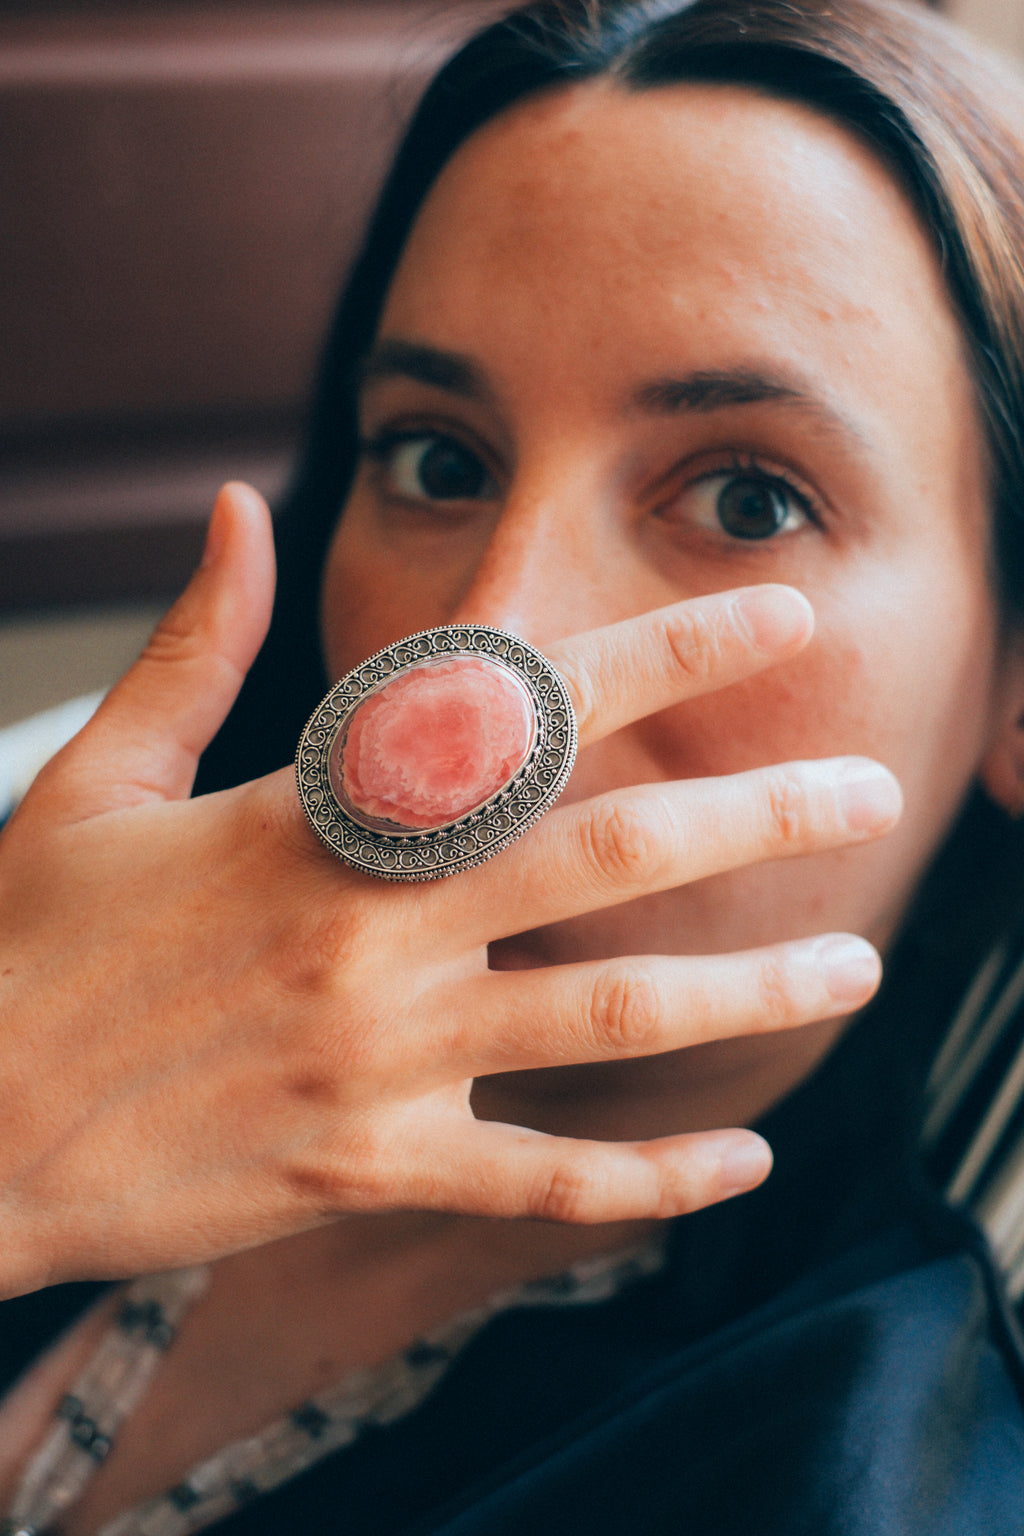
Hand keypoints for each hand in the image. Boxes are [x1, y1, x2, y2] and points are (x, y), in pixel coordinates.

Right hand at [0, 484, 898, 1296]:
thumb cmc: (27, 943)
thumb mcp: (98, 776)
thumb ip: (195, 644)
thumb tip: (234, 503)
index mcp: (312, 813)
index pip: (521, 709)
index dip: (662, 653)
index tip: (774, 618)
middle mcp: (369, 927)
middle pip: (609, 853)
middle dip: (755, 811)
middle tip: (869, 789)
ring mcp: (376, 1055)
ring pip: (608, 1018)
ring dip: (748, 988)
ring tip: (855, 961)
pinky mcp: (365, 1165)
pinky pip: (541, 1178)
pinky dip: (650, 1179)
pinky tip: (740, 1161)